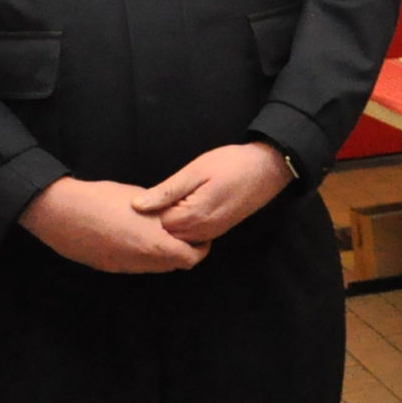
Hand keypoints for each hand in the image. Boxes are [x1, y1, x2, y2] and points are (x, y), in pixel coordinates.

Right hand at [19, 176, 207, 272]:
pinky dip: (139, 255)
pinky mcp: (105, 267)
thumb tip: (178, 216)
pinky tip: (132, 236)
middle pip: (173, 265)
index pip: (190, 259)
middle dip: (181, 251)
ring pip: (152, 267)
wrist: (60, 211)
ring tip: (157, 233)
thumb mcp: (143, 201)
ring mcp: (121, 267)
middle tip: (182, 234)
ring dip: (160, 254)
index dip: (200, 248)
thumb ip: (164, 214)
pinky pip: (132, 265)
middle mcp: (139, 263)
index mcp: (154, 246)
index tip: (200, 237)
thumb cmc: (102, 199)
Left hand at [134, 141, 290, 242]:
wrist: (268, 168)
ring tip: (158, 207)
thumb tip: (137, 205)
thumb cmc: (231, 163)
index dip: (143, 215)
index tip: (134, 201)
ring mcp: (212, 232)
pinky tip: (176, 211)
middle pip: (166, 237)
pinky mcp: (218, 229)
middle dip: (152, 224)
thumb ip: (166, 191)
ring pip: (178, 239)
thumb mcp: (196, 171)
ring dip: (166, 226)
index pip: (156, 226)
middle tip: (142, 204)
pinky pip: (192, 236)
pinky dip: (180, 228)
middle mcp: (202, 230)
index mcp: (193, 215)